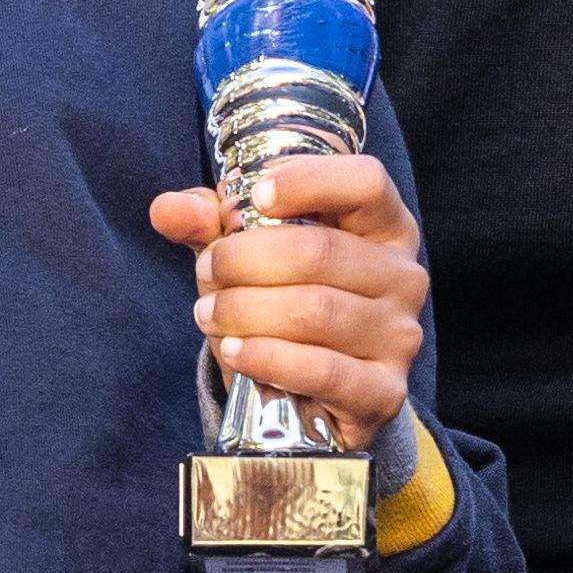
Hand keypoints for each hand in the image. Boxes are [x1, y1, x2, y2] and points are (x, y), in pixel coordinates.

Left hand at [146, 149, 426, 441]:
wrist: (313, 392)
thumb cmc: (286, 302)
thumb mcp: (247, 253)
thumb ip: (208, 224)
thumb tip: (168, 208)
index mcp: (384, 226)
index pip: (366, 182)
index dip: (309, 181)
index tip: (256, 196)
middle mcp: (403, 276)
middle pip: (320, 251)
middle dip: (244, 260)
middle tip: (207, 273)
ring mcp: (399, 336)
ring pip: (313, 311)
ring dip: (244, 310)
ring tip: (209, 314)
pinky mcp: (383, 391)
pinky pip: (322, 370)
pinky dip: (267, 358)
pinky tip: (234, 351)